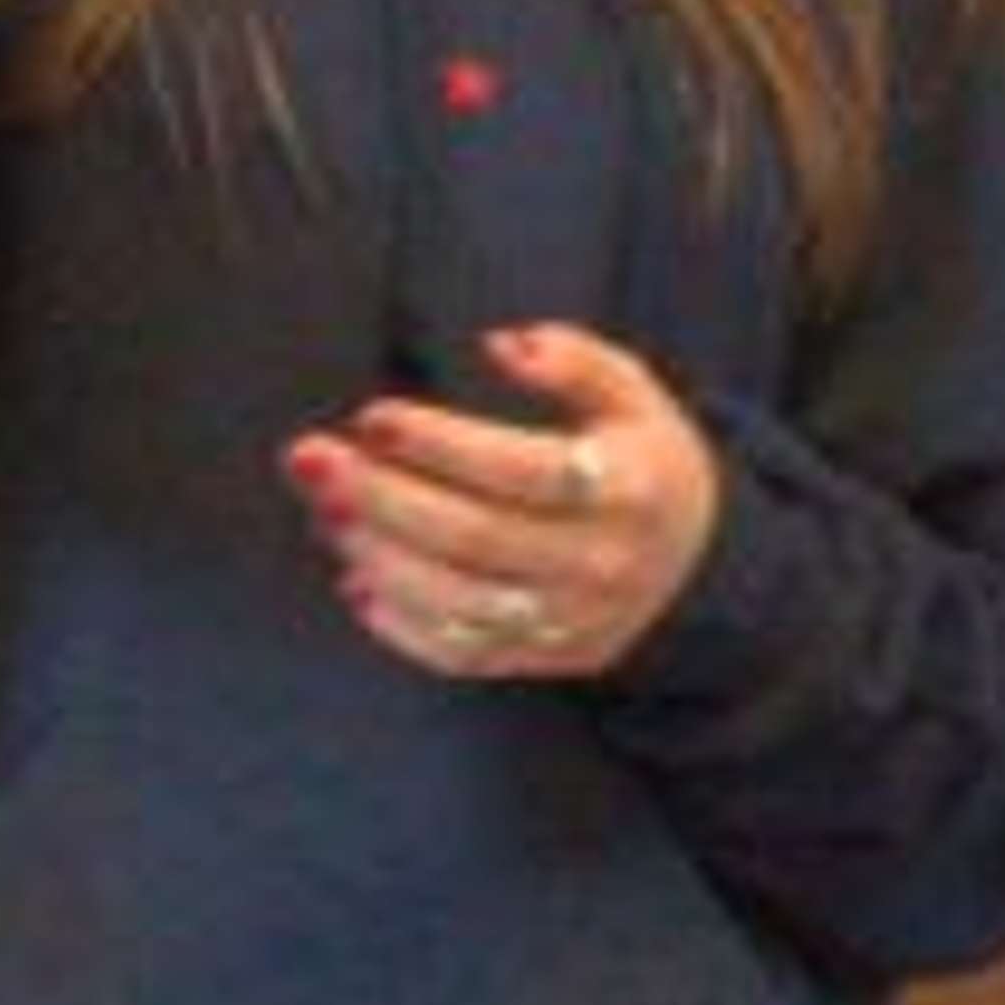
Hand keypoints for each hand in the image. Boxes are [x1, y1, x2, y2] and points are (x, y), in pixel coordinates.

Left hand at [283, 323, 722, 680]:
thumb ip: (576, 359)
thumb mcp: (633, 395)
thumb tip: (503, 344)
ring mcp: (570, 622)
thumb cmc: (639, 461)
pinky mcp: (542, 659)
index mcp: (627, 490)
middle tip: (307, 458)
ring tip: (323, 512)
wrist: (697, 567)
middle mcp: (600, 564)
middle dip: (381, 498)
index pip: (524, 470)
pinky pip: (460, 654)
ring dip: (378, 558)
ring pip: (458, 603)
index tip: (372, 416)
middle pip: (475, 538)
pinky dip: (399, 625)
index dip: (443, 444)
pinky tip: (355, 576)